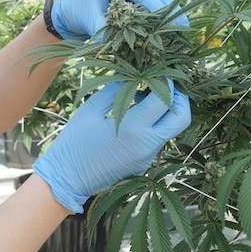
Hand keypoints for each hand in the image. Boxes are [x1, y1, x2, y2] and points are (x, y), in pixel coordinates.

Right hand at [32, 79, 190, 212]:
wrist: (67, 178)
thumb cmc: (74, 142)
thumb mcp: (91, 110)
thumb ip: (114, 90)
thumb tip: (129, 74)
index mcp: (133, 127)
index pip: (164, 99)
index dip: (165, 82)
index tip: (156, 72)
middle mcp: (147, 144)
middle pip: (182, 118)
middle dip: (178, 98)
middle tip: (164, 86)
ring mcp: (148, 157)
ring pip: (171, 129)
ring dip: (165, 112)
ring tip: (143, 100)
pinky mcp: (144, 163)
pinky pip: (157, 140)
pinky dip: (153, 125)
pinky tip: (134, 118)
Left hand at [51, 0, 187, 40]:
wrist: (73, 7)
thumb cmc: (79, 10)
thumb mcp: (88, 21)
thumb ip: (103, 33)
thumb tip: (117, 50)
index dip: (156, 6)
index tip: (168, 23)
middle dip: (169, 10)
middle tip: (183, 28)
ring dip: (169, 13)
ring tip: (181, 30)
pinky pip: (154, 1)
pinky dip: (162, 14)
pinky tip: (171, 28)